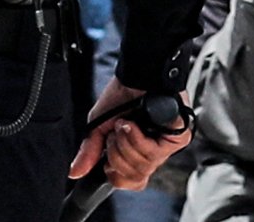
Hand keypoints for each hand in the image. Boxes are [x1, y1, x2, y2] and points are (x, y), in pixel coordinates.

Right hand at [68, 81, 191, 191]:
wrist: (137, 73)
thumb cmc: (122, 94)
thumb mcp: (99, 126)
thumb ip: (90, 151)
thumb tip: (75, 172)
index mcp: (138, 151)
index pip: (131, 181)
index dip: (115, 174)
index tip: (107, 159)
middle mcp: (154, 151)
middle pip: (134, 177)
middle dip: (117, 154)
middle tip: (115, 132)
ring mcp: (167, 146)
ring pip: (143, 166)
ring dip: (125, 143)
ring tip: (124, 123)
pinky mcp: (178, 137)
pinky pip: (154, 153)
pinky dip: (137, 138)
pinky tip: (134, 124)